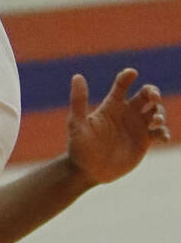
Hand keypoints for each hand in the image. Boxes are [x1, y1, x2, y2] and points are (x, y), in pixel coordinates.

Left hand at [67, 68, 169, 186]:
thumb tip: (77, 76)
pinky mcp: (144, 143)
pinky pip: (160, 133)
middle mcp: (126, 113)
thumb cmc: (79, 145)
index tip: (132, 73)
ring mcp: (136, 127)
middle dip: (153, 92)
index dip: (127, 76)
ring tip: (155, 121)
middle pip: (145, 94)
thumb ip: (78, 101)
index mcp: (111, 105)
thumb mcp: (77, 123)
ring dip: (160, 112)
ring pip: (155, 112)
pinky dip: (164, 132)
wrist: (88, 170)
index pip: (122, 85)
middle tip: (154, 98)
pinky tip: (161, 136)